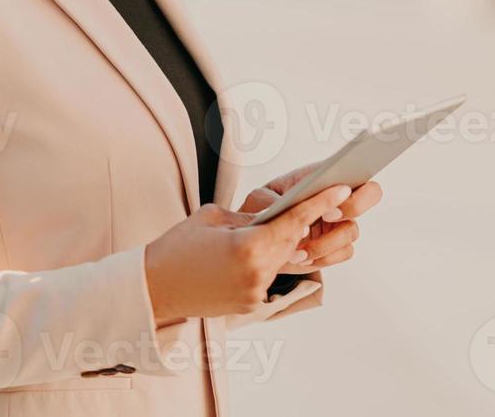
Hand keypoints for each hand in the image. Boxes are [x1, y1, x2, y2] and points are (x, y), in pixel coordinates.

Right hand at [144, 184, 352, 323]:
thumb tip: (274, 216)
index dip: (320, 203)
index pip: (294, 220)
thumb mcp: (213, 218)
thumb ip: (250, 216)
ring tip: (281, 223)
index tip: (341, 190)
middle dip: (303, 221)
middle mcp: (258, 273)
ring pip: (281, 258)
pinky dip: (267, 260)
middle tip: (320, 199)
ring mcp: (255, 291)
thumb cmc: (177, 247)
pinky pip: (268, 274)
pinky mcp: (249, 303)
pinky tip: (257, 248)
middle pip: (293, 240)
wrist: (154, 289)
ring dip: (283, 241)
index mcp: (250, 247)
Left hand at [238, 165, 382, 272]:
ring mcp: (340, 221)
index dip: (352, 186)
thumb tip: (285, 216)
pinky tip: (301, 258)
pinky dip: (323, 258)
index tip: (331, 205)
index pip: (358, 168)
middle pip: (371, 195)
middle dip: (353, 208)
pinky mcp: (335, 245)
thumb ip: (270, 203)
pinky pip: (343, 253)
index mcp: (325, 176)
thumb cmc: (263, 207)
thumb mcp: (259, 199)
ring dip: (326, 243)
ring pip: (352, 232)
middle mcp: (339, 196)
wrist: (259, 233)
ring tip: (298, 251)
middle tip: (327, 217)